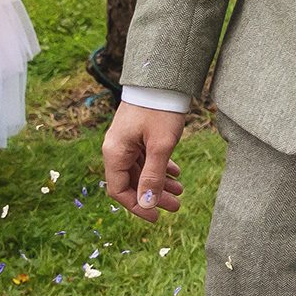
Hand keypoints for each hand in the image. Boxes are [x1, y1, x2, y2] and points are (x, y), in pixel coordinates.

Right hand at [103, 102, 186, 217]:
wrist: (162, 78)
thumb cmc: (160, 110)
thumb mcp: (161, 146)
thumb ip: (153, 176)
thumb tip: (148, 204)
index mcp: (115, 152)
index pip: (119, 190)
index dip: (137, 206)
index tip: (156, 217)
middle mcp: (116, 148)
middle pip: (131, 181)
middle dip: (153, 195)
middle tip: (177, 205)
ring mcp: (127, 141)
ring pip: (140, 170)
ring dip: (159, 182)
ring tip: (181, 191)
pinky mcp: (137, 134)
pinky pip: (145, 158)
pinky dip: (160, 167)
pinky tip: (176, 173)